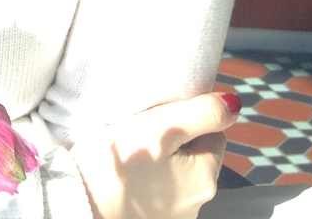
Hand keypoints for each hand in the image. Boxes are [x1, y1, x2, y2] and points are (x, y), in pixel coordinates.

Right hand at [73, 90, 237, 218]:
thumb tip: (235, 104)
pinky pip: (156, 192)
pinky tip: (124, 174)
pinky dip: (145, 181)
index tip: (163, 113)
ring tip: (129, 151)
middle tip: (143, 128)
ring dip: (159, 162)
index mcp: (207, 177)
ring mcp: (174, 217)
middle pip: (194, 156)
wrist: (76, 203)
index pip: (214, 134)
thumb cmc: (118, 163)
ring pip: (174, 175)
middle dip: (176, 141)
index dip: (190, 117)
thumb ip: (203, 113)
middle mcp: (198, 203)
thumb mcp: (163, 126)